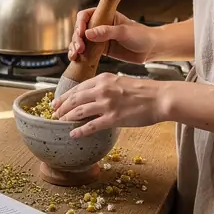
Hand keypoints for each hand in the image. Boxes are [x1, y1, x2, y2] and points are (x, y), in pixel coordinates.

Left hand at [52, 74, 166, 136]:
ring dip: (67, 118)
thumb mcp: (120, 82)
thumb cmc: (144, 91)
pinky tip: (73, 134)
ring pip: (79, 112)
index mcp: (103, 79)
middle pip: (74, 99)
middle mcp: (102, 90)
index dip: (65, 96)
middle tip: (54, 114)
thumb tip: (94, 95)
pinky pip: (91, 125)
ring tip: (60, 123)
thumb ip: (106, 87)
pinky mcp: (113, 118)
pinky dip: (80, 130)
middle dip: (61, 108)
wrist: (160, 97)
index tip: (56, 102)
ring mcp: (107, 104)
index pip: (78, 88)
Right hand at [67, 10, 155, 64]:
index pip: (87, 15)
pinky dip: (79, 55)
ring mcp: (99, 38)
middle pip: (81, 29)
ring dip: (75, 46)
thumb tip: (88, 33)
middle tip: (80, 47)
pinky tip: (75, 59)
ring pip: (81, 40)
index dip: (80, 23)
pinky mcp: (100, 50)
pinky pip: (86, 51)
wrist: (151, 49)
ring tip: (75, 54)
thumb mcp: (124, 32)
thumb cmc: (141, 35)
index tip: (81, 32)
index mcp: (106, 15)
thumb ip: (107, 32)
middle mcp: (100, 25)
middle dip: (77, 38)